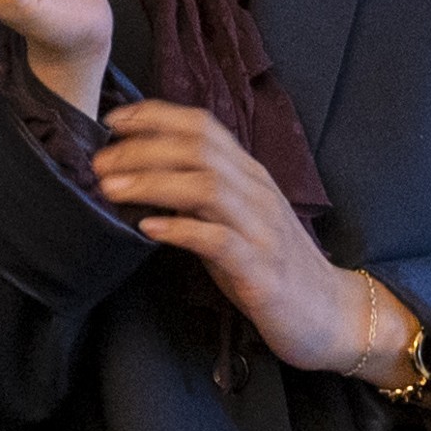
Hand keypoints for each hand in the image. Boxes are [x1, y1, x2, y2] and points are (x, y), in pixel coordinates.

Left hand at [94, 100, 408, 376]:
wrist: (330, 314)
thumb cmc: (273, 268)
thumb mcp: (235, 222)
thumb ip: (199, 199)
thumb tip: (144, 179)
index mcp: (250, 176)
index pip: (204, 126)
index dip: (156, 116)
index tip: (113, 120)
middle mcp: (257, 192)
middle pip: (198, 149)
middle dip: (143, 148)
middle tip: (99, 161)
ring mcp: (261, 228)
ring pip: (206, 186)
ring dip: (153, 182)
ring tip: (112, 188)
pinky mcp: (261, 269)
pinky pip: (218, 239)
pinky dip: (181, 229)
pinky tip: (150, 229)